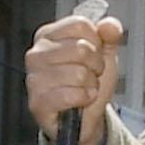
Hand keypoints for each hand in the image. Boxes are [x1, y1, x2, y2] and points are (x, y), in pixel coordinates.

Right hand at [22, 9, 118, 144]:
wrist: (84, 120)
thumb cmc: (88, 84)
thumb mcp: (104, 54)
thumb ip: (109, 36)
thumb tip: (110, 26)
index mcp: (48, 36)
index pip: (80, 25)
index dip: (97, 42)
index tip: (94, 55)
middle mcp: (36, 54)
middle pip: (81, 48)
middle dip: (95, 65)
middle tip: (90, 76)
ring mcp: (34, 79)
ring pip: (79, 73)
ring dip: (91, 85)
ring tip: (84, 89)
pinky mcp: (38, 102)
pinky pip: (72, 95)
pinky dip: (84, 99)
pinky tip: (79, 101)